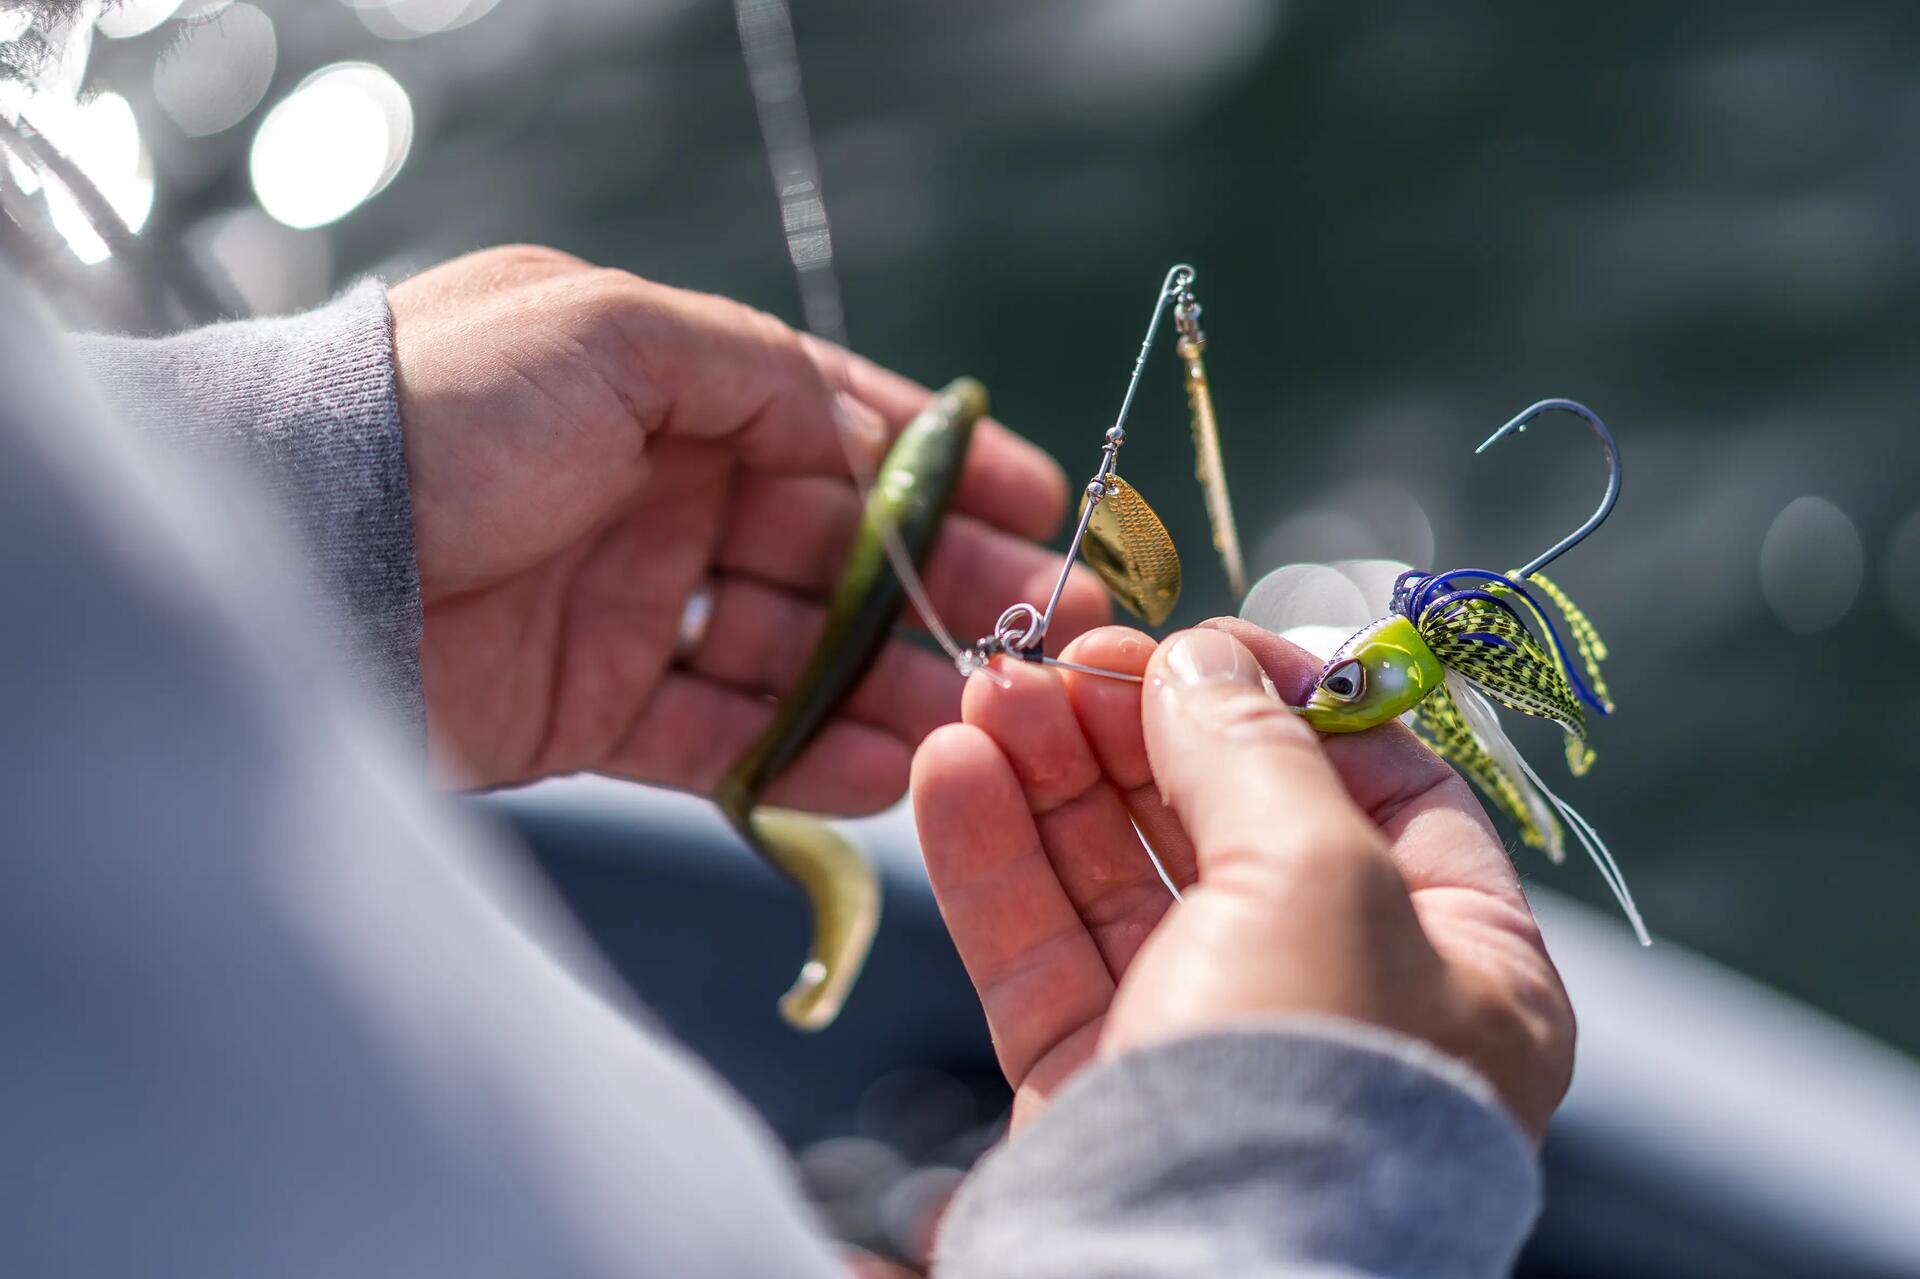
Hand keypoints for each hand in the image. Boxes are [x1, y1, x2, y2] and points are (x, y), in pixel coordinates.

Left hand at [390, 246, 1105, 795]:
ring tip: (996, 710)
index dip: (945, 464)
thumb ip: (755, 370)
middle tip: (1056, 622)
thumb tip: (862, 425)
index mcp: (666, 392)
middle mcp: (657, 496)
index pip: (836, 427)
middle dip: (951, 583)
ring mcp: (629, 608)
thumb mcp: (611, 330)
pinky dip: (807, 758)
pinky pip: (726, 740)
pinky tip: (892, 767)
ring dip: (898, 682)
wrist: (290, 547)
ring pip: (796, 653)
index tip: (1044, 495)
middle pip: (836, 549)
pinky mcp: (590, 712)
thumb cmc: (443, 410)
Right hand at [911, 620, 1574, 1138]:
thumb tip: (1204, 660)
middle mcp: (1341, 1001)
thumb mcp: (1318, 877)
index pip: (1384, 786)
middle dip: (1137, 730)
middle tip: (1057, 657)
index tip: (1193, 638)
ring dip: (1051, 777)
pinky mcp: (1101, 1088)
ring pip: (1122, 882)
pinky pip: (1047, 951)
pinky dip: (997, 860)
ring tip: (984, 692)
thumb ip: (1255, 750)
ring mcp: (1213, 1045)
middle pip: (1231, 823)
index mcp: (1460, 962)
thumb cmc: (1306, 1085)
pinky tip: (952, 771)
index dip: (1288, 697)